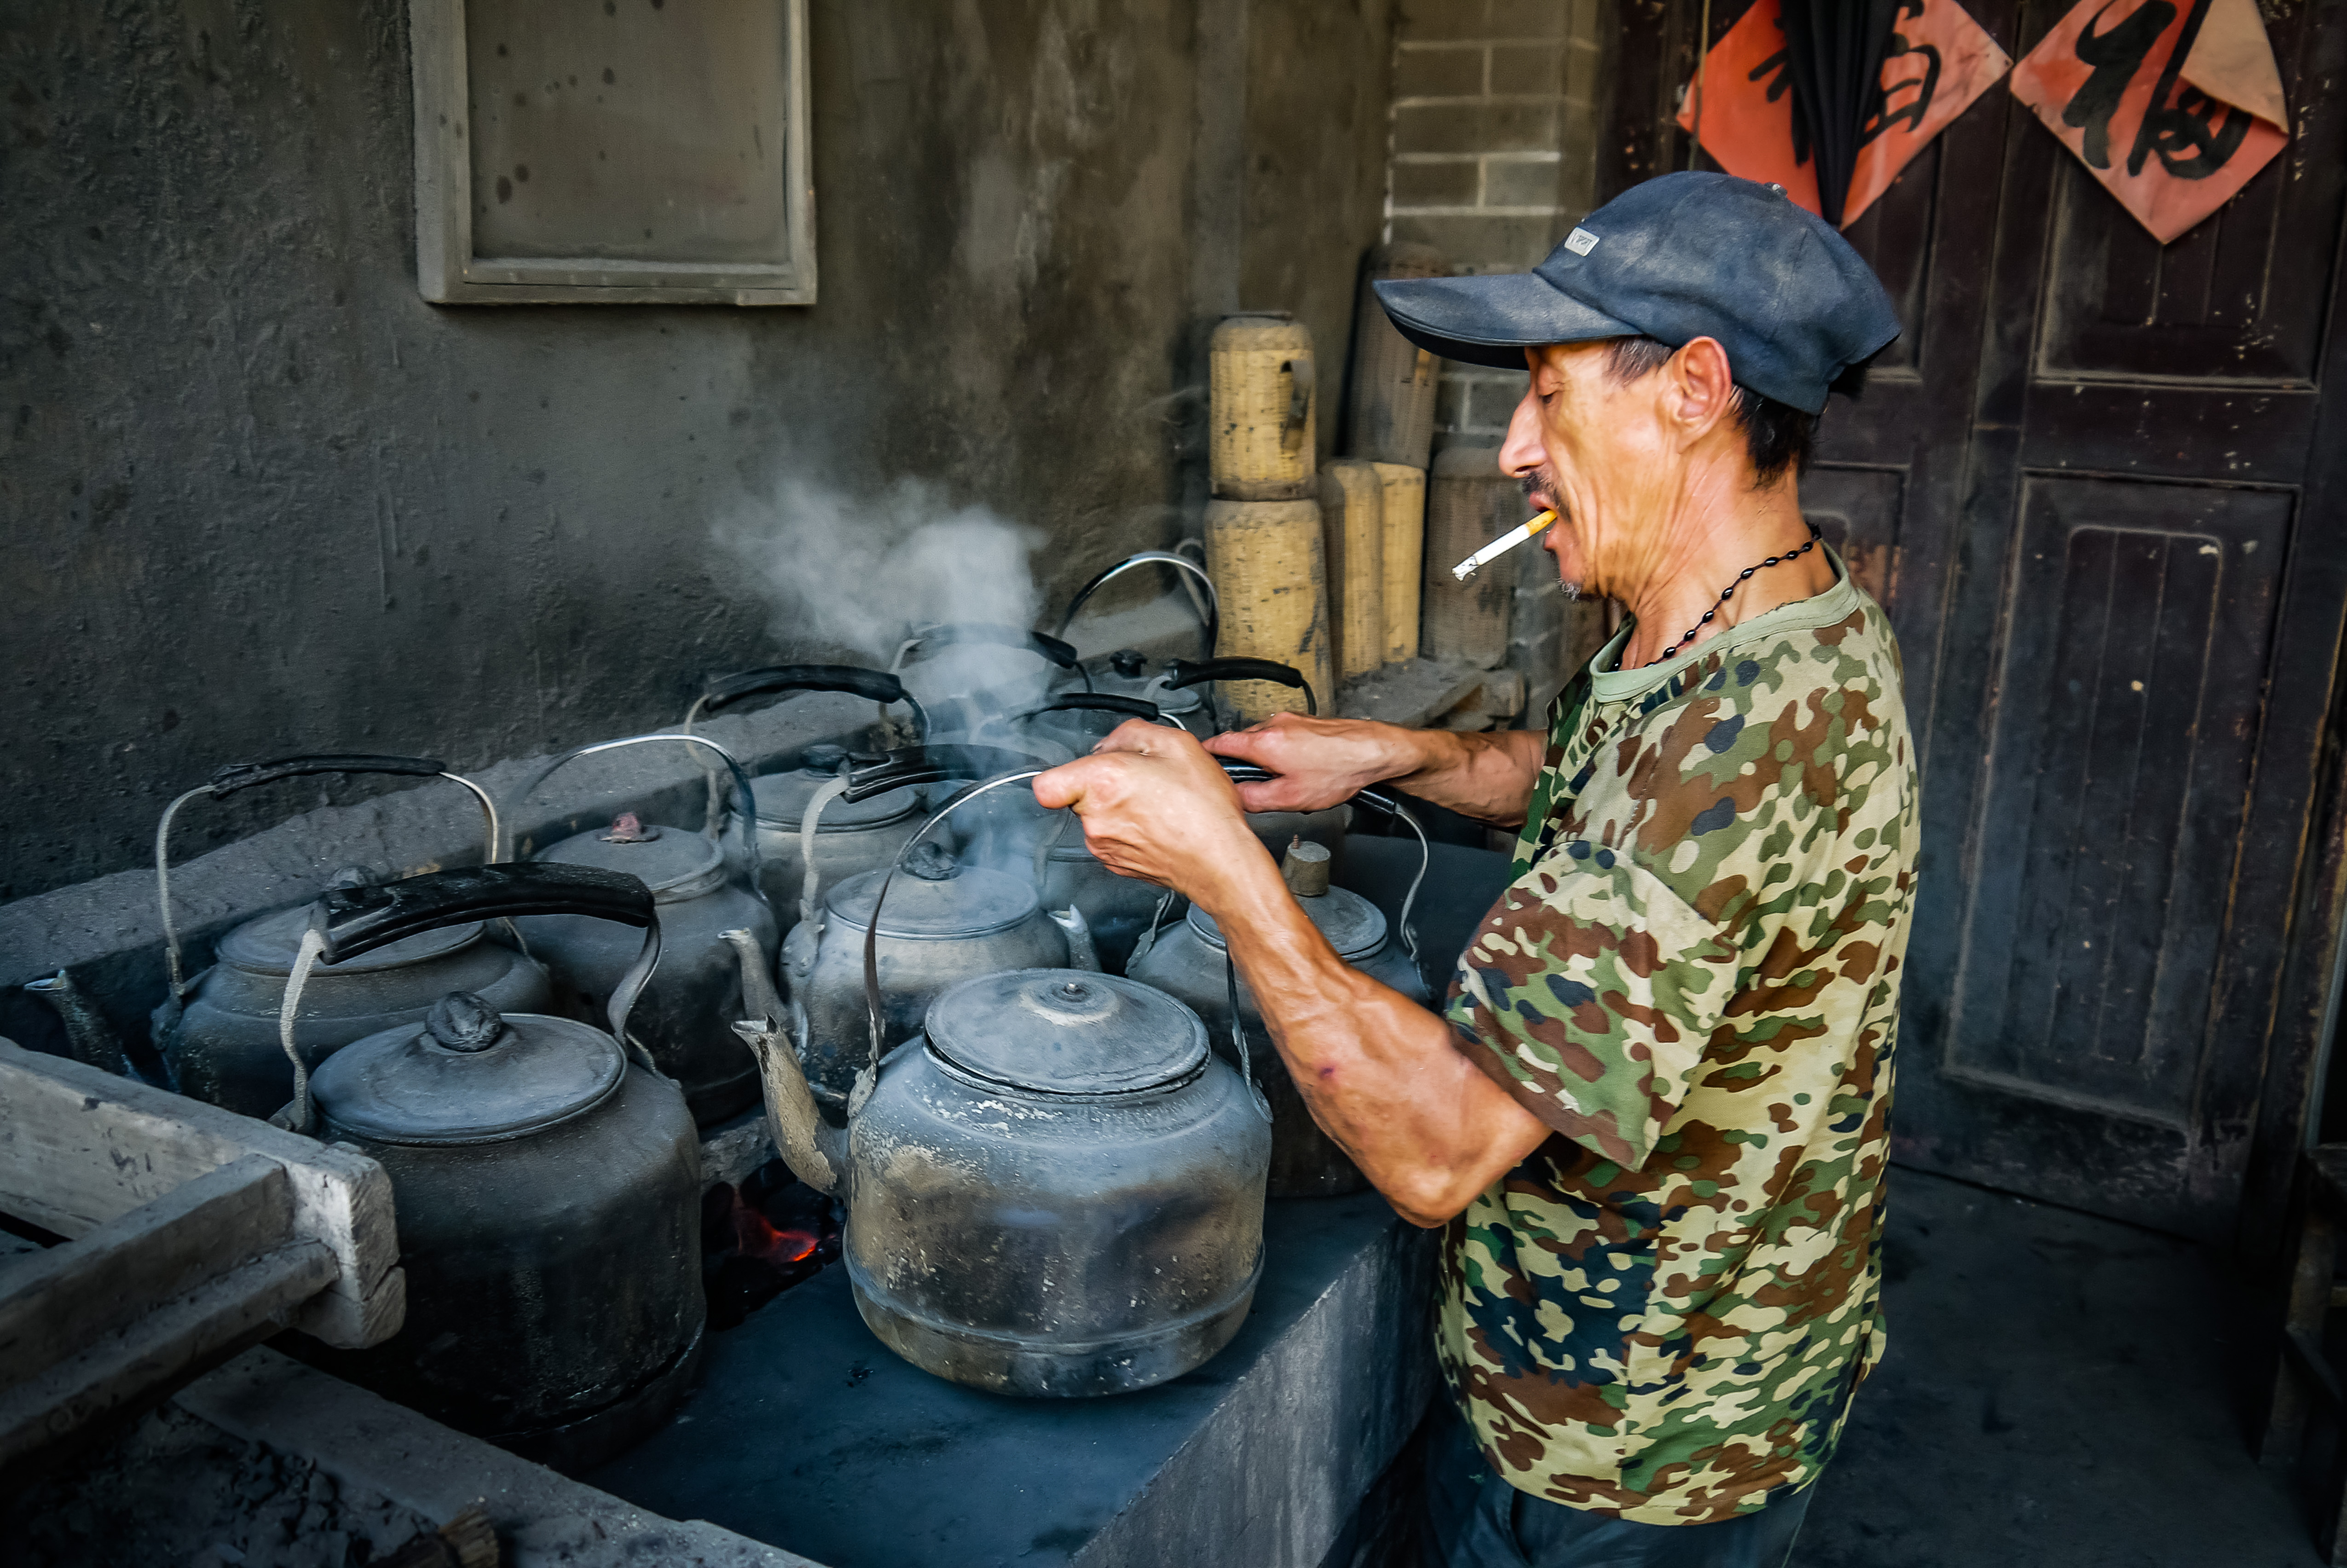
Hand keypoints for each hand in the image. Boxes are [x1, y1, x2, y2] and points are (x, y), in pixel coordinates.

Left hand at [1032, 721, 1268, 903]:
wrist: (1220, 860)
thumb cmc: (1203, 811)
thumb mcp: (1177, 744)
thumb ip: (1133, 733)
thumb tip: (1115, 741)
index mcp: (1103, 782)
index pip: (1046, 785)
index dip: (1061, 773)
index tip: (1082, 769)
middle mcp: (1096, 818)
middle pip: (1079, 793)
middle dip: (1105, 781)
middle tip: (1141, 778)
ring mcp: (1105, 845)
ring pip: (1097, 815)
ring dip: (1119, 805)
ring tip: (1158, 801)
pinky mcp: (1117, 864)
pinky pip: (1113, 837)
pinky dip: (1130, 828)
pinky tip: (1160, 821)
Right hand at [1203, 714, 1417, 813]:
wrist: (1377, 752)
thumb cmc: (1342, 770)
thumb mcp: (1291, 797)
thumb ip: (1255, 799)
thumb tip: (1234, 798)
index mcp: (1264, 742)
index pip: (1219, 743)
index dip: (1206, 755)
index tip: (1199, 763)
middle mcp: (1275, 724)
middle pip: (1241, 743)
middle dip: (1243, 764)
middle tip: (1253, 786)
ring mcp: (1292, 720)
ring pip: (1264, 740)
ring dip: (1266, 759)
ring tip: (1288, 779)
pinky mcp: (1307, 721)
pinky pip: (1283, 736)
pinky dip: (1284, 752)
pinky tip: (1304, 768)